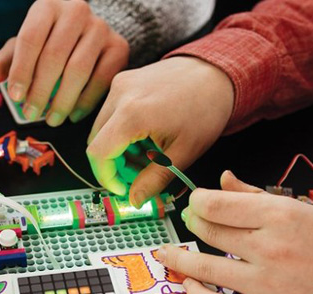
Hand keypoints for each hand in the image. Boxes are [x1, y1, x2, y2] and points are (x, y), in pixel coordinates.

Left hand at [0, 0, 128, 126]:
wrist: (89, 32)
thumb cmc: (50, 40)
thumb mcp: (25, 46)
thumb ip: (5, 61)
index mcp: (48, 6)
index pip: (30, 39)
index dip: (21, 71)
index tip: (16, 97)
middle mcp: (76, 11)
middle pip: (55, 56)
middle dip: (41, 90)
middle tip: (31, 114)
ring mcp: (101, 28)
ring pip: (79, 70)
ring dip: (62, 101)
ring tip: (51, 119)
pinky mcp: (119, 47)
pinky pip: (102, 79)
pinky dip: (86, 102)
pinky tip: (73, 115)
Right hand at [85, 56, 233, 206]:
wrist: (216, 73)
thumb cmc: (206, 108)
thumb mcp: (183, 153)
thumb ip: (154, 180)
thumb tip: (135, 201)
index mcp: (133, 113)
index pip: (98, 154)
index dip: (106, 177)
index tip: (123, 188)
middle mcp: (120, 94)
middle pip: (97, 142)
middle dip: (114, 164)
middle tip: (141, 172)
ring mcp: (120, 84)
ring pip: (101, 128)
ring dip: (118, 148)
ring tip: (148, 152)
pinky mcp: (124, 80)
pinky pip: (110, 112)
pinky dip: (121, 131)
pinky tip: (146, 135)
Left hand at [158, 171, 312, 293]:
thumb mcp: (297, 207)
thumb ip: (254, 195)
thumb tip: (221, 180)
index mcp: (278, 215)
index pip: (216, 204)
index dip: (197, 202)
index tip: (196, 203)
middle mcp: (268, 247)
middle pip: (209, 233)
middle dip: (193, 225)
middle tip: (190, 224)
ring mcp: (265, 283)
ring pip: (205, 269)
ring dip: (179, 260)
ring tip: (167, 255)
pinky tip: (190, 285)